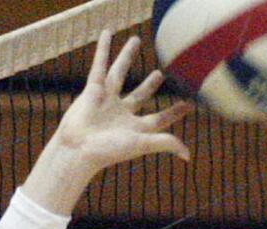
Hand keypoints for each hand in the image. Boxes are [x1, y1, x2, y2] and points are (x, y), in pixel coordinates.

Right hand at [22, 30, 191, 212]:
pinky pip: (99, 65)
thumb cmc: (109, 150)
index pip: (159, 118)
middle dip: (149, 85)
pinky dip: (102, 49)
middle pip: (140, 94)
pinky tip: (107, 33)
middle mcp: (121, 113)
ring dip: (127, 57)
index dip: (173, 112)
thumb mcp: (142, 143)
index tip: (188, 104)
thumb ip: (165, 143)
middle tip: (160, 74)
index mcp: (135, 128)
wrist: (78, 148)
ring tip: (135, 40)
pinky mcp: (92, 89)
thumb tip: (188, 156)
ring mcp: (107, 100)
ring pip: (119, 73)